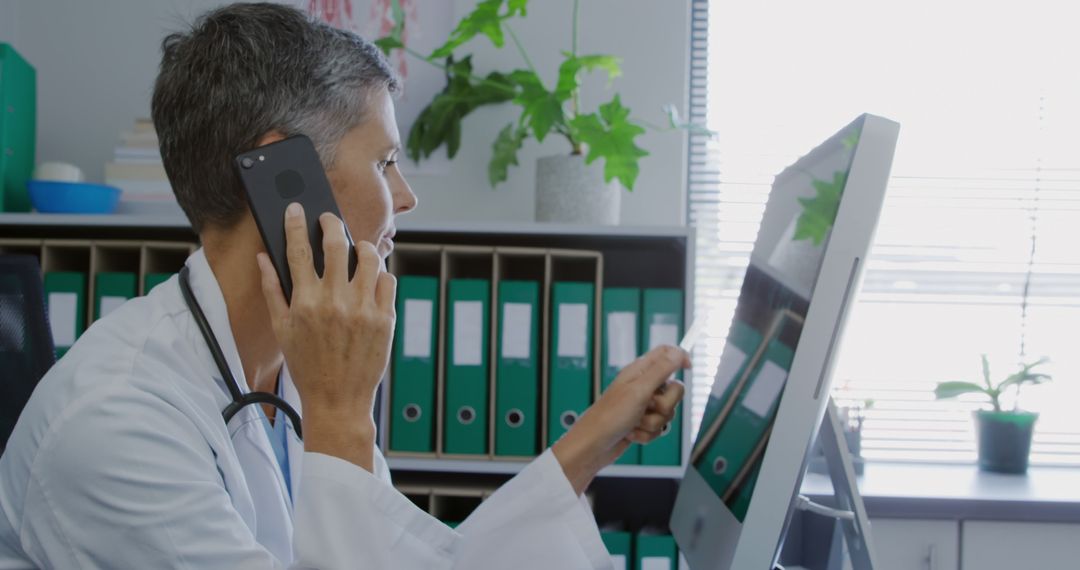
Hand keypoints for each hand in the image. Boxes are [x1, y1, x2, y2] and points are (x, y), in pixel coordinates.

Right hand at [256, 203, 396, 470]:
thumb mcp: (282, 330)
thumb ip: (272, 290)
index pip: (298, 250)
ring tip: (357, 249)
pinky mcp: (385, 318)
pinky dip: (380, 274)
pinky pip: (387, 280)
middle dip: (331, 224)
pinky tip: (371, 279)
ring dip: (362, 247)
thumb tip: (263, 257)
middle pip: (336, 244)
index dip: (296, 224)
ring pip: (369, 257)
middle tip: (329, 220)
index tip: (296, 208)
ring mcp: (363, 309)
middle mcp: (334, 301)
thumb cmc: (307, 365)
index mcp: (305, 302)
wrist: (338, 400)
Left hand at [552, 345, 688, 493]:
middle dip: (666, 404)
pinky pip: (659, 428)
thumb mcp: (639, 390)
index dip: (680, 357)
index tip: (688, 369)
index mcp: (640, 371)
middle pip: (675, 389)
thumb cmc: (610, 416)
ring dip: (653, 423)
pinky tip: (631, 434)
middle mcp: (642, 386)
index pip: (666, 353)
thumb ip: (661, 370)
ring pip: (668, 412)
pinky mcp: (642, 423)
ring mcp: (642, 406)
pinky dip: (647, 434)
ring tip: (634, 423)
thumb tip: (678, 351)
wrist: (593, 447)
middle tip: (647, 406)